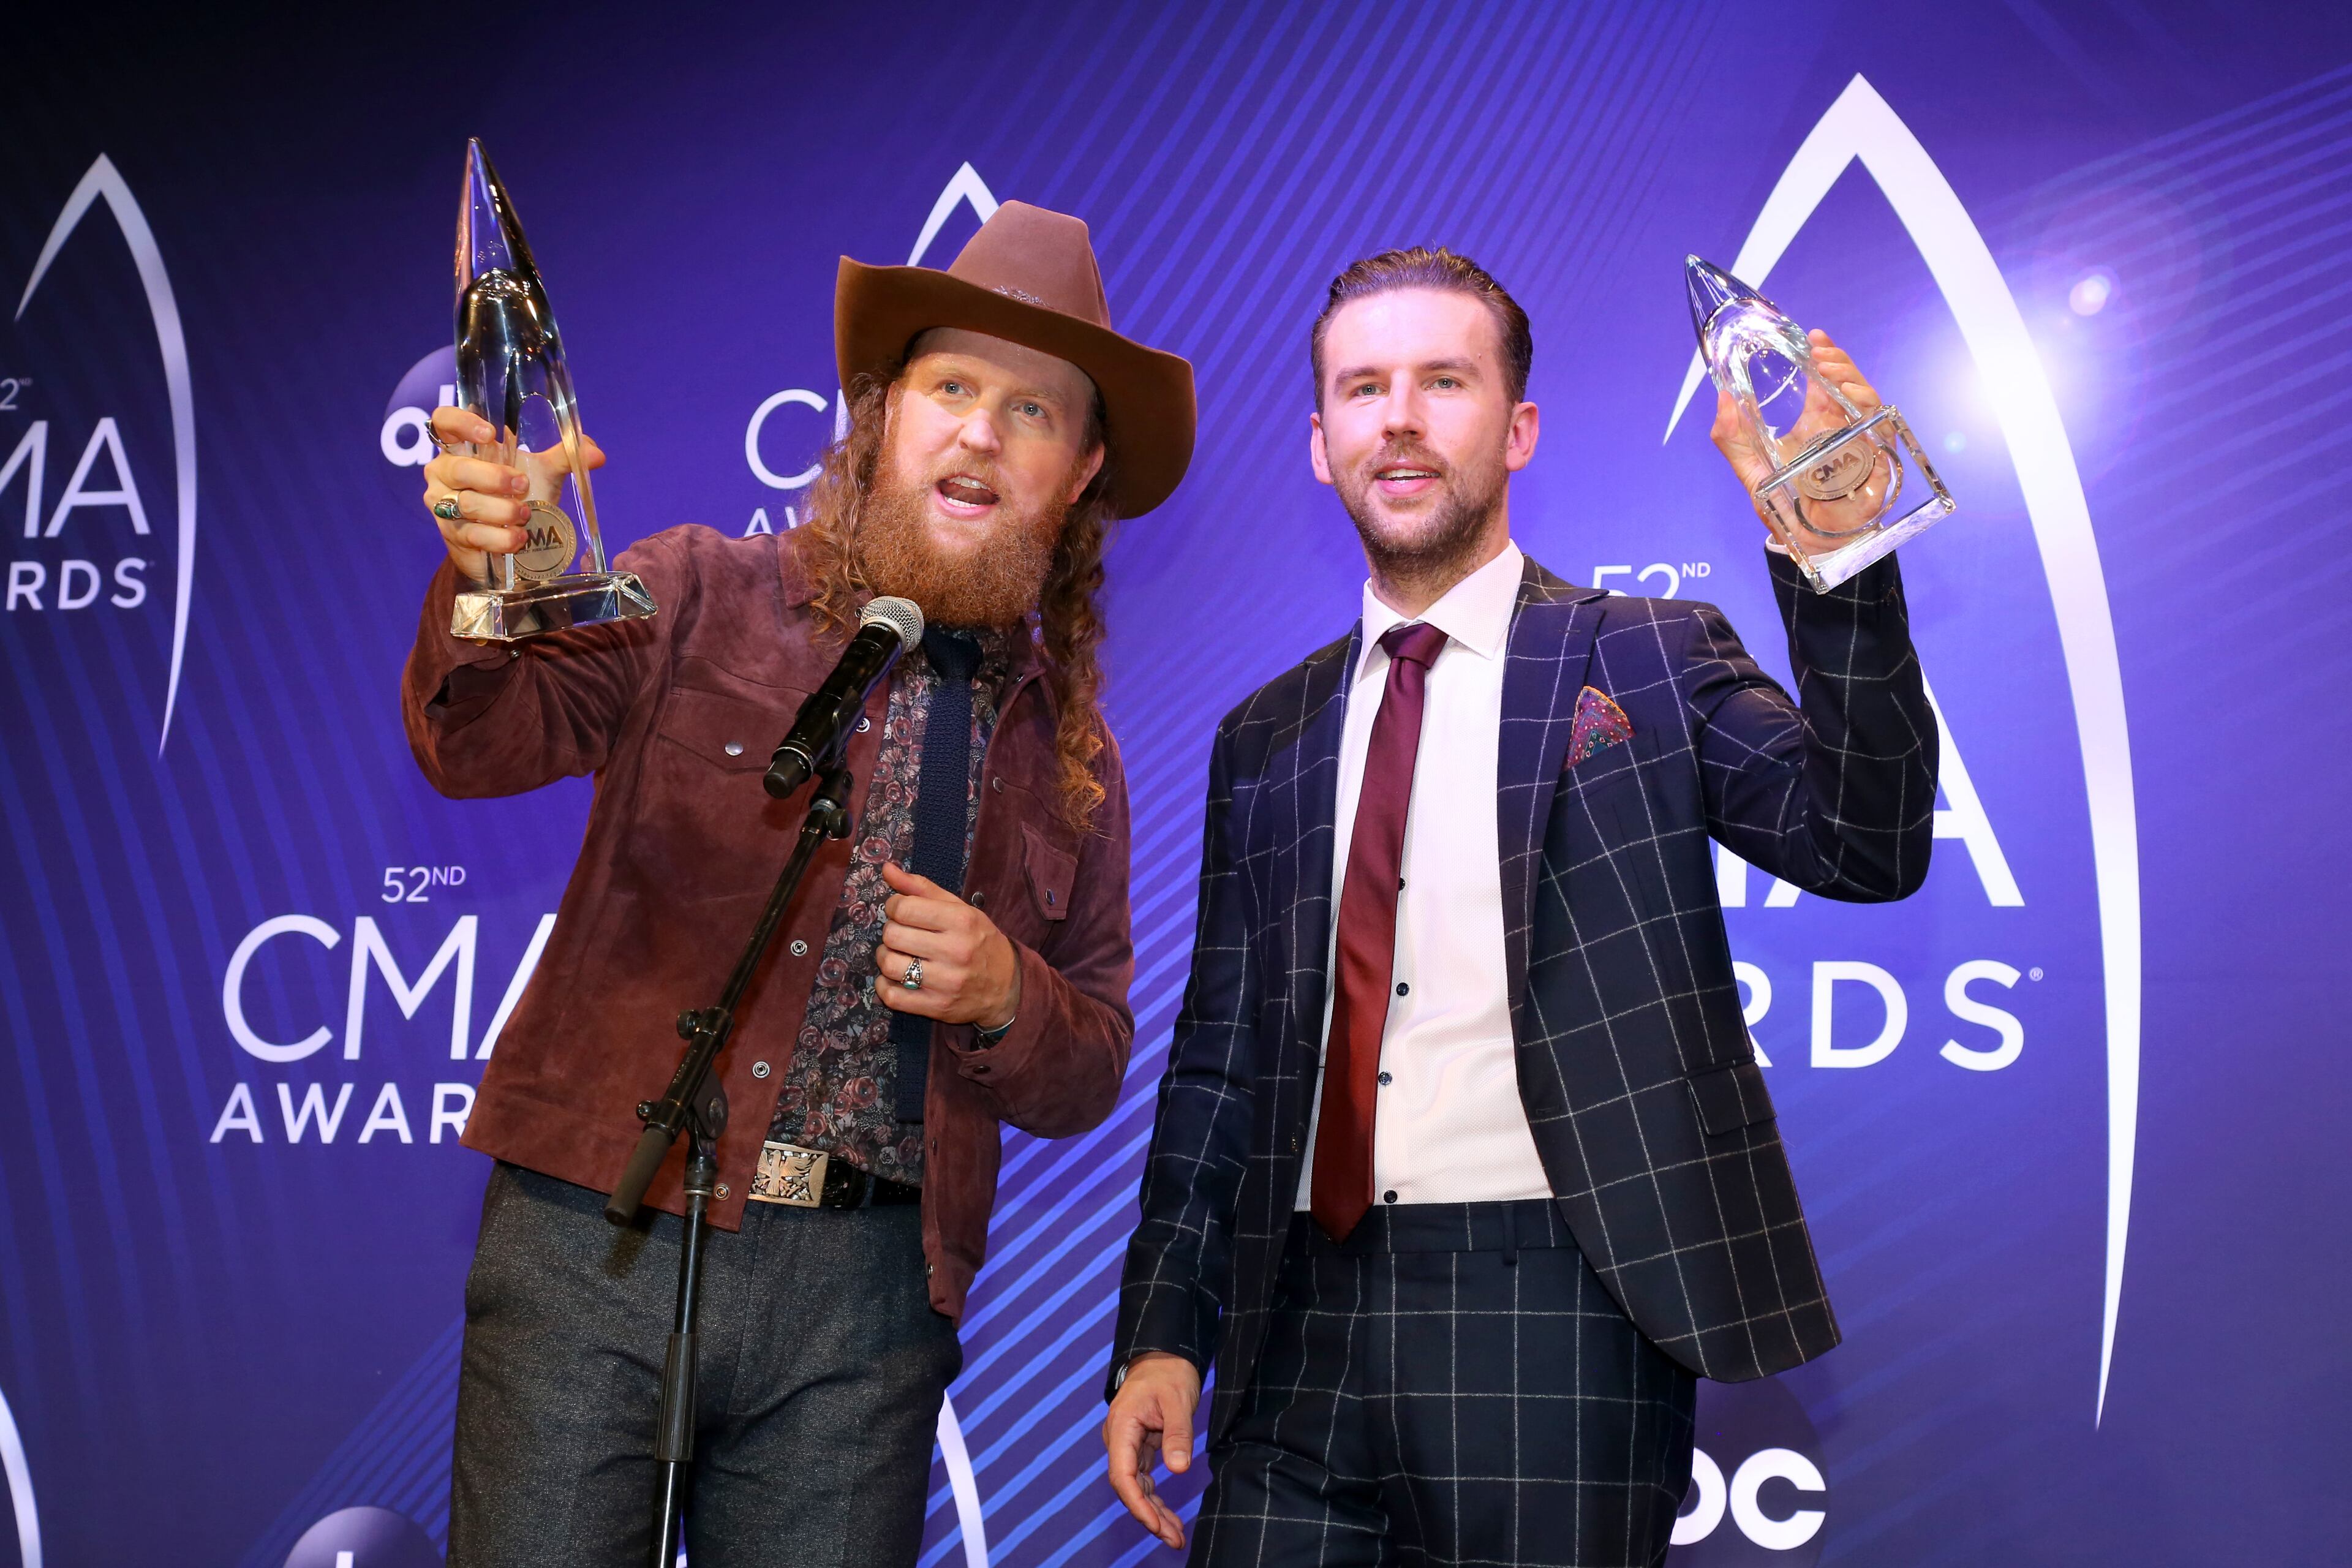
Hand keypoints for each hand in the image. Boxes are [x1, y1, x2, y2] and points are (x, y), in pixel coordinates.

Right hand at [420, 406, 604, 581]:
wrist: (502, 543)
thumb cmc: (516, 496)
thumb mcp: (541, 474)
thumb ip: (564, 458)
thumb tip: (596, 453)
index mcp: (461, 448)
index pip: (444, 421)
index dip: (461, 422)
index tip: (490, 434)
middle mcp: (444, 473)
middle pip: (458, 469)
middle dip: (493, 478)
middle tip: (522, 485)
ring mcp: (443, 505)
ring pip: (466, 504)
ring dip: (501, 510)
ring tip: (525, 515)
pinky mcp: (452, 536)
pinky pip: (474, 534)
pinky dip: (500, 537)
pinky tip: (518, 538)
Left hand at [875, 861, 1020, 1029]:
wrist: (1007, 987)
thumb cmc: (979, 941)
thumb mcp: (959, 909)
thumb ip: (921, 888)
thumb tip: (887, 868)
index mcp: (961, 921)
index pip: (904, 908)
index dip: (894, 907)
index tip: (902, 912)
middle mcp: (955, 951)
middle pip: (893, 935)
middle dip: (891, 932)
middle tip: (902, 934)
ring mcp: (946, 982)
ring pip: (889, 965)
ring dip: (885, 958)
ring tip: (897, 955)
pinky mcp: (936, 1007)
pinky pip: (892, 996)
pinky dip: (884, 986)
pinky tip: (895, 978)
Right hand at [1103, 1351, 1200, 1549]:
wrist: (1164, 1355)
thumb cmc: (1169, 1373)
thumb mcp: (1177, 1400)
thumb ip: (1177, 1434)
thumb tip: (1178, 1469)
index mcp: (1122, 1427)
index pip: (1121, 1474)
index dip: (1137, 1504)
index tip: (1155, 1525)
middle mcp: (1119, 1440)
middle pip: (1128, 1487)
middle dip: (1149, 1516)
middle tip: (1173, 1540)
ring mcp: (1128, 1445)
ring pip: (1136, 1487)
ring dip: (1154, 1512)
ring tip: (1176, 1537)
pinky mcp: (1140, 1448)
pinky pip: (1144, 1479)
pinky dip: (1156, 1499)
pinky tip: (1169, 1517)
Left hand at [1709, 329, 1883, 553]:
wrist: (1809, 544)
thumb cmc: (1787, 508)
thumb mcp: (1751, 469)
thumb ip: (1731, 437)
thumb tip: (1721, 397)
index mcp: (1817, 423)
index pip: (1825, 381)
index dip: (1825, 355)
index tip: (1814, 337)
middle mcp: (1842, 427)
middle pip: (1849, 383)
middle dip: (1838, 361)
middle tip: (1820, 352)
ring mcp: (1860, 441)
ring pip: (1867, 398)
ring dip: (1852, 377)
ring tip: (1830, 368)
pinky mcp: (1875, 460)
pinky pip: (1880, 426)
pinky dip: (1868, 407)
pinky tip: (1851, 395)